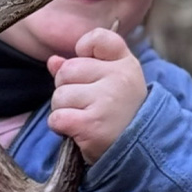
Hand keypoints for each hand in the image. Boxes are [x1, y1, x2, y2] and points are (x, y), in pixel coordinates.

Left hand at [47, 28, 147, 163]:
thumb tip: (53, 61)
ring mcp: (106, 101)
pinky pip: (57, 117)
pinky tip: (77, 131)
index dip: (84, 49)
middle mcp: (119, 79)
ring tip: (83, 119)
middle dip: (67, 89)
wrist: (138, 153)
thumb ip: (82, 68)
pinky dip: (60, 126)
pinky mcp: (92, 124)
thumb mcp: (111, 86)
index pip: (98, 38)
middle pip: (67, 70)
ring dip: (63, 110)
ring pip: (59, 95)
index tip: (89, 68)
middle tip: (86, 105)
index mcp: (125, 65)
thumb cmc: (121, 116)